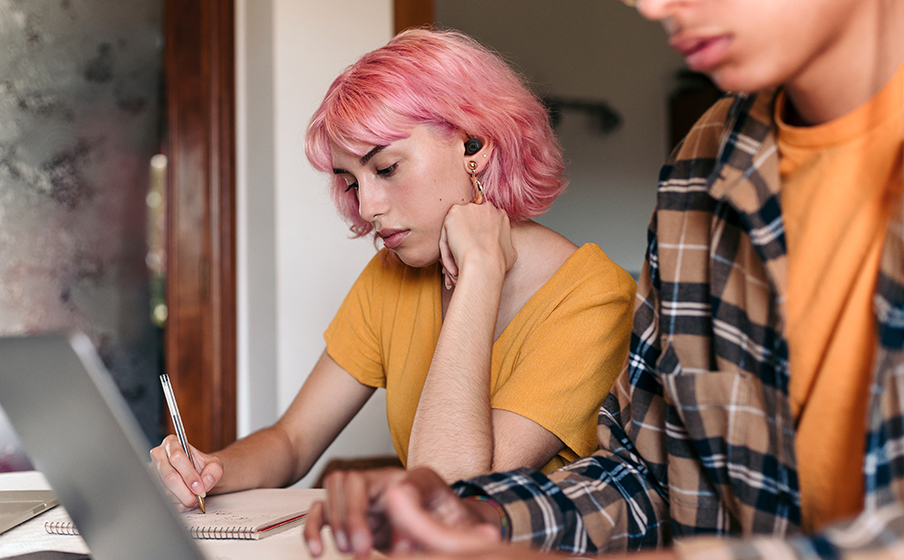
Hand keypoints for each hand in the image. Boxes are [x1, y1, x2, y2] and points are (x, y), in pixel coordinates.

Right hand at [149, 434, 222, 510]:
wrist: (198, 474)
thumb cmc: (203, 466)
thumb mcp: (214, 464)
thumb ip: (214, 470)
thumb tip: (206, 481)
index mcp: (172, 443)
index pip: (177, 457)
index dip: (189, 475)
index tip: (200, 487)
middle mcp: (159, 455)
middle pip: (169, 476)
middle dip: (186, 490)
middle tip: (198, 497)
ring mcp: (153, 471)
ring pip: (166, 490)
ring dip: (183, 498)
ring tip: (195, 499)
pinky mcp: (153, 486)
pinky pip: (164, 499)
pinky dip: (178, 503)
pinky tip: (187, 501)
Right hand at [303, 467, 501, 557]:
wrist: (448, 530)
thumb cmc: (454, 527)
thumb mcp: (462, 531)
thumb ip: (461, 534)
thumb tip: (482, 536)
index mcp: (421, 481)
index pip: (400, 481)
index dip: (392, 507)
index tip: (396, 541)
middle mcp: (389, 481)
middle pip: (355, 479)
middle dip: (353, 515)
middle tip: (361, 549)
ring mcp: (369, 495)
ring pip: (335, 488)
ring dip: (336, 521)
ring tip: (348, 549)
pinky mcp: (353, 513)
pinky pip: (323, 509)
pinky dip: (314, 527)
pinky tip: (317, 549)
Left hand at [439, 203, 516, 289]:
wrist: (484, 263)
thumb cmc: (497, 262)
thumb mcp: (511, 252)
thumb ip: (504, 244)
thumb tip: (501, 249)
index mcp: (500, 215)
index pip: (485, 222)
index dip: (478, 237)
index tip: (475, 250)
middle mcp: (487, 208)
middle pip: (470, 222)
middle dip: (466, 238)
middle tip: (464, 257)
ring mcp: (470, 209)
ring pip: (457, 228)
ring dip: (455, 246)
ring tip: (457, 265)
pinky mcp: (454, 213)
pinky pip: (446, 232)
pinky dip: (447, 248)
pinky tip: (452, 262)